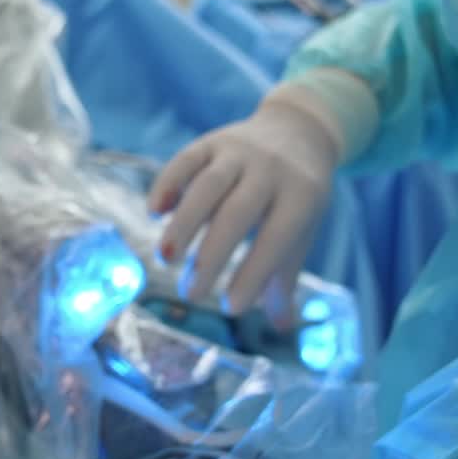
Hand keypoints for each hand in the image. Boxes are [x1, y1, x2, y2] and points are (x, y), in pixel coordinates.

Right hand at [148, 97, 339, 320]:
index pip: (276, 238)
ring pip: (207, 187)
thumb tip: (282, 327)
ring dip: (183, 224)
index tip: (230, 308)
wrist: (299, 130)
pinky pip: (186, 161)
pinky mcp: (212, 141)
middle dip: (212, 255)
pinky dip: (168, 185)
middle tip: (190, 294)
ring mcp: (239, 152)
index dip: (253, 273)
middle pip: (237, 213)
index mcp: (301, 196)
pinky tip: (154, 213)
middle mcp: (270, 170)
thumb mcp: (303, 229)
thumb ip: (285, 276)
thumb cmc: (297, 196)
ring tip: (166, 258)